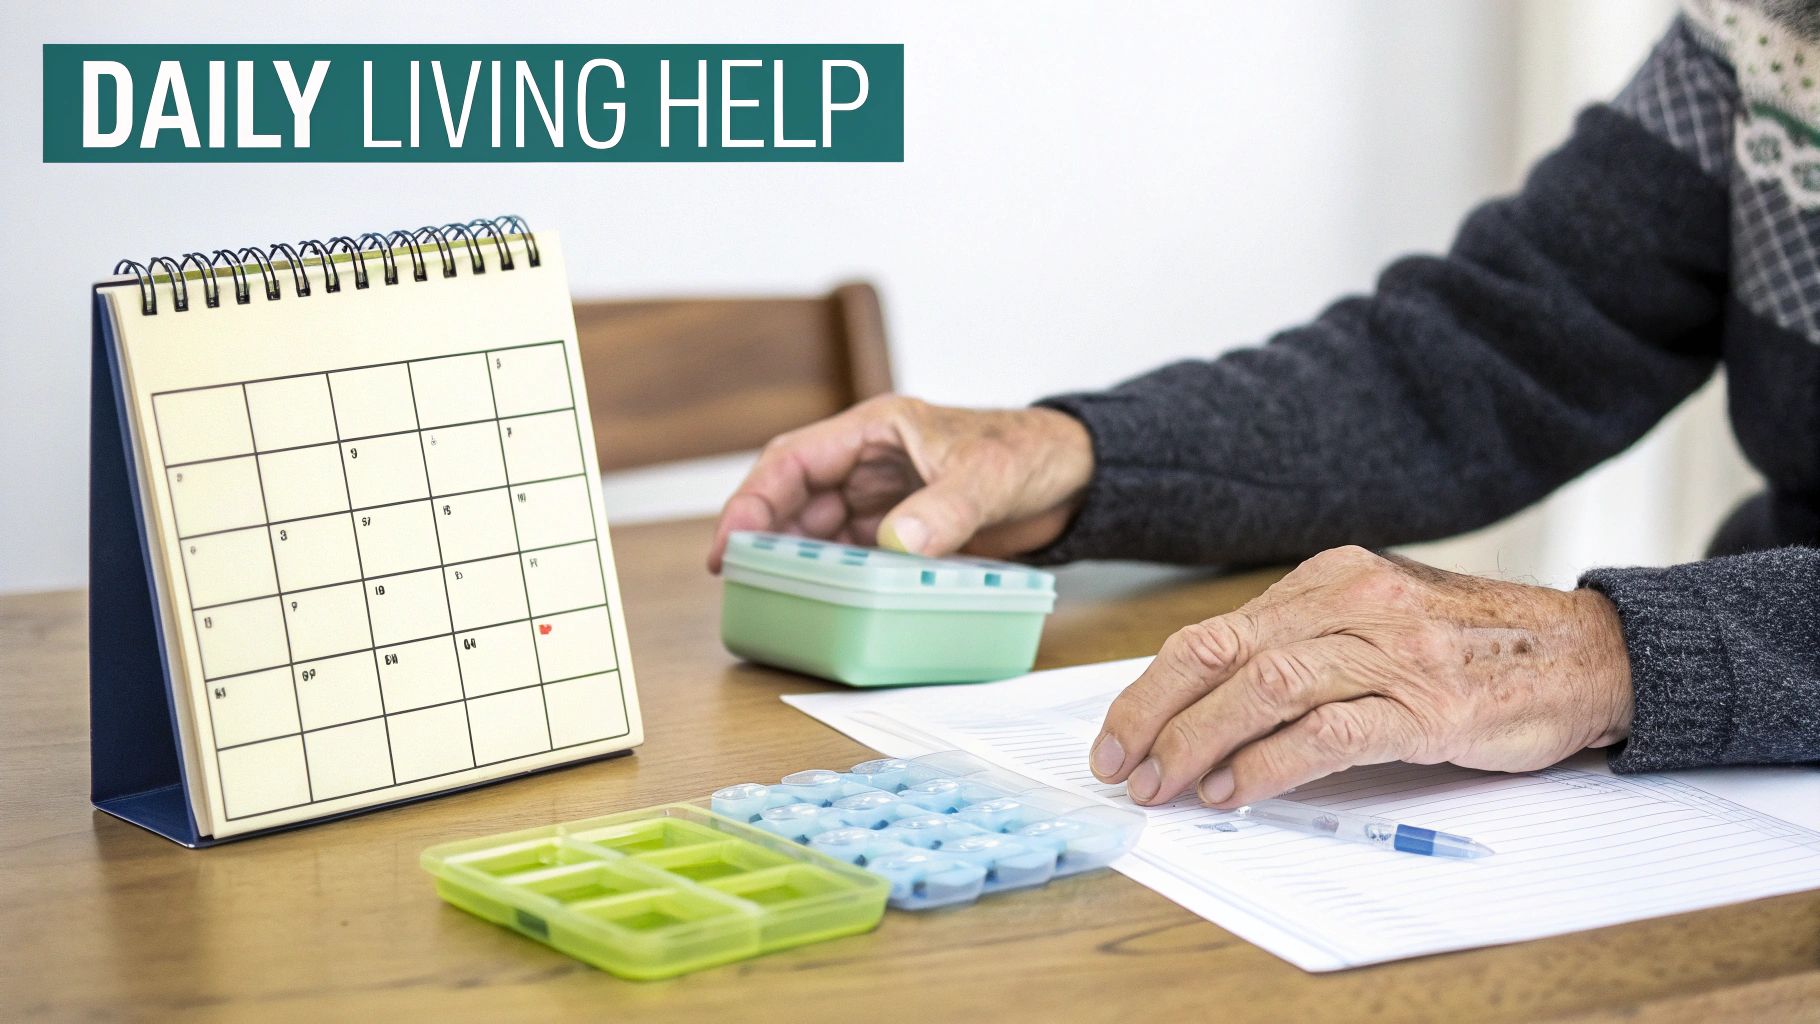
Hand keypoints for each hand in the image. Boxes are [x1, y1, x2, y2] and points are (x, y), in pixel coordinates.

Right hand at [708, 395, 1094, 571]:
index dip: (752, 499)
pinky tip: (825, 604)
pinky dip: (836, 577)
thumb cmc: (1031, 453)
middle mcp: (870, 463)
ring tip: (771, 598)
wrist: (1078, 479)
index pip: (792, 459)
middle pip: (795, 499)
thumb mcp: (987, 477)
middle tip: (739, 582)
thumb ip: (943, 509)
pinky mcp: (905, 532)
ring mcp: (885, 500)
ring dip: (797, 562)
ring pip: (819, 531)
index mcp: (876, 429)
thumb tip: (894, 543)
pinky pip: (855, 556)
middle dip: (763, 537)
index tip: (730, 544)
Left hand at [1090, 546, 1633, 807]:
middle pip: (1221, 654)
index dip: (1153, 687)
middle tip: (1120, 765)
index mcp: (1330, 579)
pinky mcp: (1428, 707)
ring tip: (1165, 785)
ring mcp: (1390, 653)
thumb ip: (1305, 645)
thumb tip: (1214, 704)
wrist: (1589, 652)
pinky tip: (1237, 790)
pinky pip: (1328, 732)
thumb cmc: (1475, 645)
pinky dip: (1271, 764)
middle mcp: (1351, 604)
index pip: (1214, 632)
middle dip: (1155, 713)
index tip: (1117, 733)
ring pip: (1264, 688)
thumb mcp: (1379, 618)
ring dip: (1200, 743)